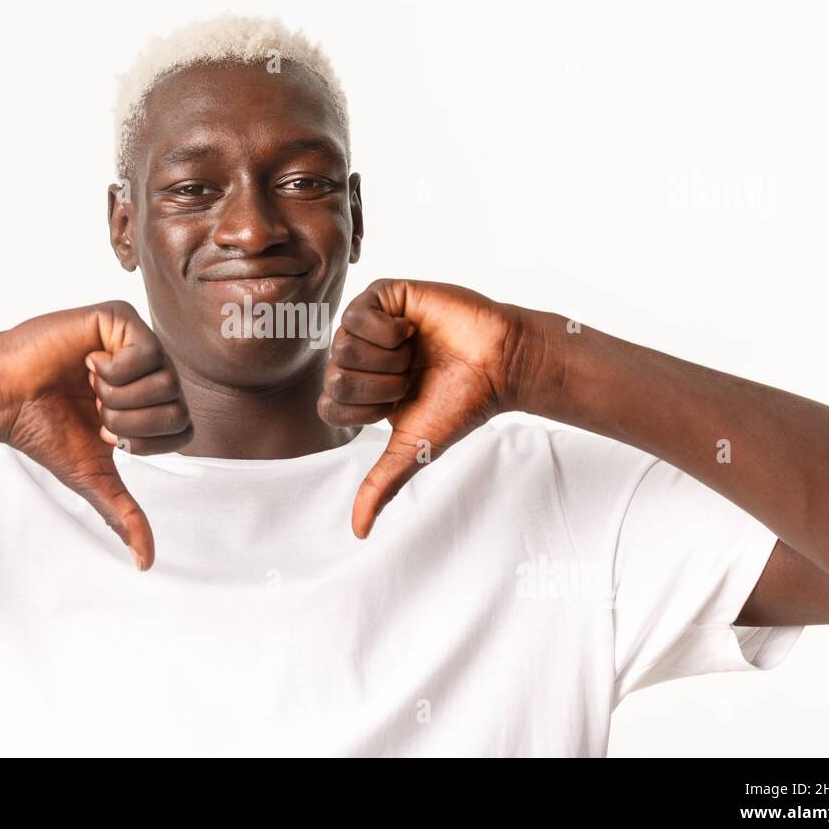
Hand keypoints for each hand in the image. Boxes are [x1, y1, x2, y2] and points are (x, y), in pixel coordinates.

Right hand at [0, 300, 191, 569]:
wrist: (3, 397)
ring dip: (118, 396)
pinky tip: (87, 361)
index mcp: (150, 404)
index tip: (105, 434)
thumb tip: (147, 563)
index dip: (144, 442)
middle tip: (95, 411)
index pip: (184, 429)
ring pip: (166, 380)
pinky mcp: (119, 319)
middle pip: (178, 406)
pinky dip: (113, 369)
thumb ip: (124, 513)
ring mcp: (137, 343)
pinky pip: (147, 351)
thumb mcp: (92, 477)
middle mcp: (151, 372)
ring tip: (88, 385)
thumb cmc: (44, 430)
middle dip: (129, 422)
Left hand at [318, 279, 524, 537]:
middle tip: (412, 376)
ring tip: (416, 353)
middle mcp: (358, 356)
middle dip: (380, 385)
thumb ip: (381, 485)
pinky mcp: (383, 294)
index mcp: (359, 389)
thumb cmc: (460, 404)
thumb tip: (359, 533)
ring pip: (342, 346)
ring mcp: (368, 324)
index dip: (366, 409)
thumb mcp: (413, 449)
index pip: (329, 405)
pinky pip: (358, 314)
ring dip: (388, 358)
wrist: (499, 365)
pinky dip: (389, 331)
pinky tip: (412, 331)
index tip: (400, 404)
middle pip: (334, 375)